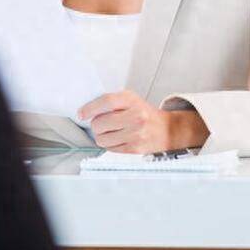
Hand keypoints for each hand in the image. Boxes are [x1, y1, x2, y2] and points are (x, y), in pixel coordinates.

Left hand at [79, 90, 208, 153]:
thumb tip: (87, 110)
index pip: (106, 101)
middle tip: (101, 124)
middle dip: (96, 125)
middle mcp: (136, 116)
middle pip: (100, 123)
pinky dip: (110, 145)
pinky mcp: (135, 149)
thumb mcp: (131, 100)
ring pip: (102, 139)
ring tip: (111, 132)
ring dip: (102, 137)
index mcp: (132, 100)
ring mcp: (136, 134)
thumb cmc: (145, 114)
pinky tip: (119, 139)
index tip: (82, 113)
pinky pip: (110, 149)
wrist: (167, 130)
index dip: (90, 108)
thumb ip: (112, 102)